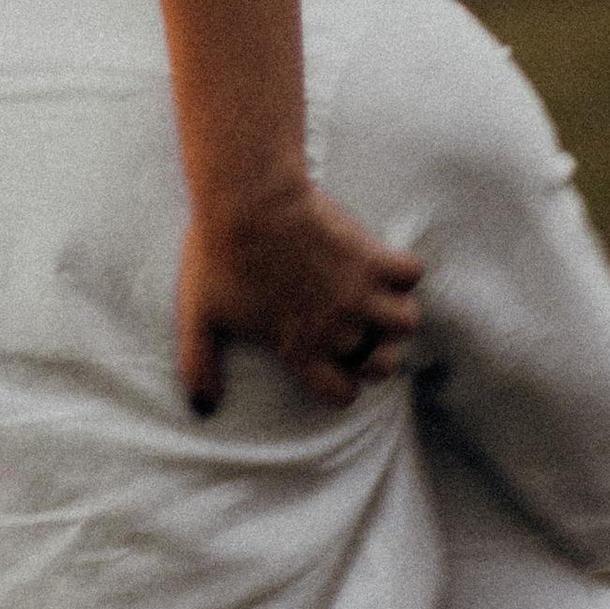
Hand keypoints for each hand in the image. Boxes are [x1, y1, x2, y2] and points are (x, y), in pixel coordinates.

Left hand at [176, 173, 421, 412]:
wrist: (247, 200)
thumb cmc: (219, 255)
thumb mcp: (198, 316)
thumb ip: (199, 364)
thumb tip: (202, 408)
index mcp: (298, 348)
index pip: (341, 394)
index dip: (341, 384)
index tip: (333, 366)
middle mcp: (337, 328)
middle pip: (380, 364)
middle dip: (373, 353)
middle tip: (358, 332)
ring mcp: (359, 293)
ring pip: (405, 324)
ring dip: (395, 315)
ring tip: (377, 302)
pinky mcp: (371, 257)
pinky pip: (411, 274)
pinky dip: (402, 269)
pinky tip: (380, 263)